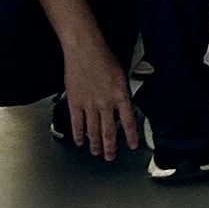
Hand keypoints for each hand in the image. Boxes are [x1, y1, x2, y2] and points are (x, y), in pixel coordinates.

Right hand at [55, 35, 138, 160]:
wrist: (85, 50)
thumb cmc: (104, 57)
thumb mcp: (121, 75)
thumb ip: (122, 92)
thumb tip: (124, 104)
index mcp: (120, 95)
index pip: (129, 121)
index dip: (131, 135)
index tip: (133, 145)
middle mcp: (106, 103)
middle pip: (109, 130)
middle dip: (111, 146)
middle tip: (111, 157)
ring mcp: (89, 104)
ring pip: (93, 130)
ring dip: (95, 143)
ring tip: (97, 152)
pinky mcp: (75, 102)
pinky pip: (77, 123)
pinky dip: (78, 134)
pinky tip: (79, 141)